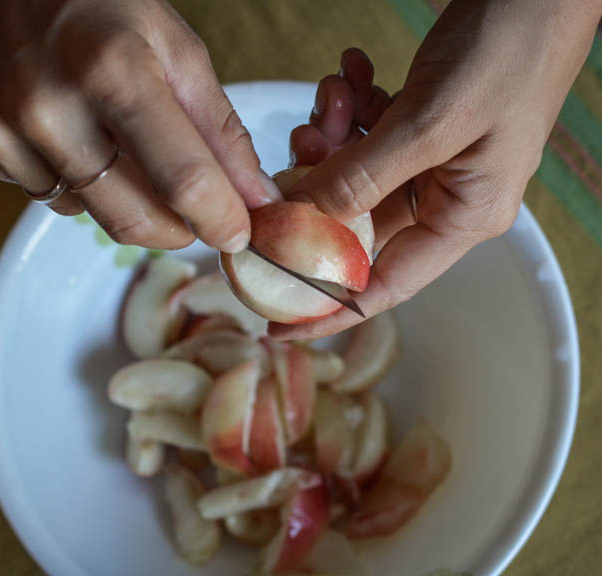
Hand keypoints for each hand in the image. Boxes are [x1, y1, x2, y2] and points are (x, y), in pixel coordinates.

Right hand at [0, 0, 281, 251]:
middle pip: (130, 219)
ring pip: (83, 210)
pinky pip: (36, 191)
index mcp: (111, 69)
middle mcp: (44, 106)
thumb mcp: (171, 42)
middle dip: (174, 228)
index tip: (237, 234)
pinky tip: (58, 128)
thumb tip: (252, 199)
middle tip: (191, 212)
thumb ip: (217, 127)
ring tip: (109, 136)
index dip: (220, 219)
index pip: (181, 179)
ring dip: (114, 194)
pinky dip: (63, 175)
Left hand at [271, 0, 599, 339]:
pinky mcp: (418, 127)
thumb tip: (301, 222)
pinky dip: (348, 108)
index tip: (275, 325)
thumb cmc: (509, 49)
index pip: (382, 287)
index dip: (326, 309)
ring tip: (338, 95)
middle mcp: (445, 199)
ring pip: (351, 173)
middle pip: (353, 222)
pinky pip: (363, 134)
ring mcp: (430, 162)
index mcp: (463, 218)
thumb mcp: (430, 123)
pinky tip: (353, 74)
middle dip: (318, 187)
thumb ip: (362, 177)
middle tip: (301, 148)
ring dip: (331, 135)